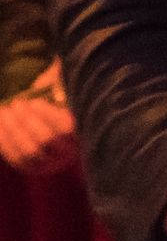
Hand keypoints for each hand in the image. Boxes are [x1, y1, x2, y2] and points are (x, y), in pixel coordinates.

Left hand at [0, 60, 76, 174]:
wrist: (51, 122)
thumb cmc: (60, 95)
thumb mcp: (64, 84)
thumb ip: (60, 79)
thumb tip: (52, 73)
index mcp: (83, 131)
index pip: (66, 128)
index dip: (47, 115)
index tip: (33, 101)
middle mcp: (69, 152)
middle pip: (45, 140)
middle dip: (26, 121)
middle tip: (16, 104)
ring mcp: (50, 162)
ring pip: (28, 151)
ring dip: (12, 130)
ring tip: (4, 111)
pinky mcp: (32, 167)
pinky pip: (15, 158)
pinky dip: (3, 140)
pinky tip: (0, 123)